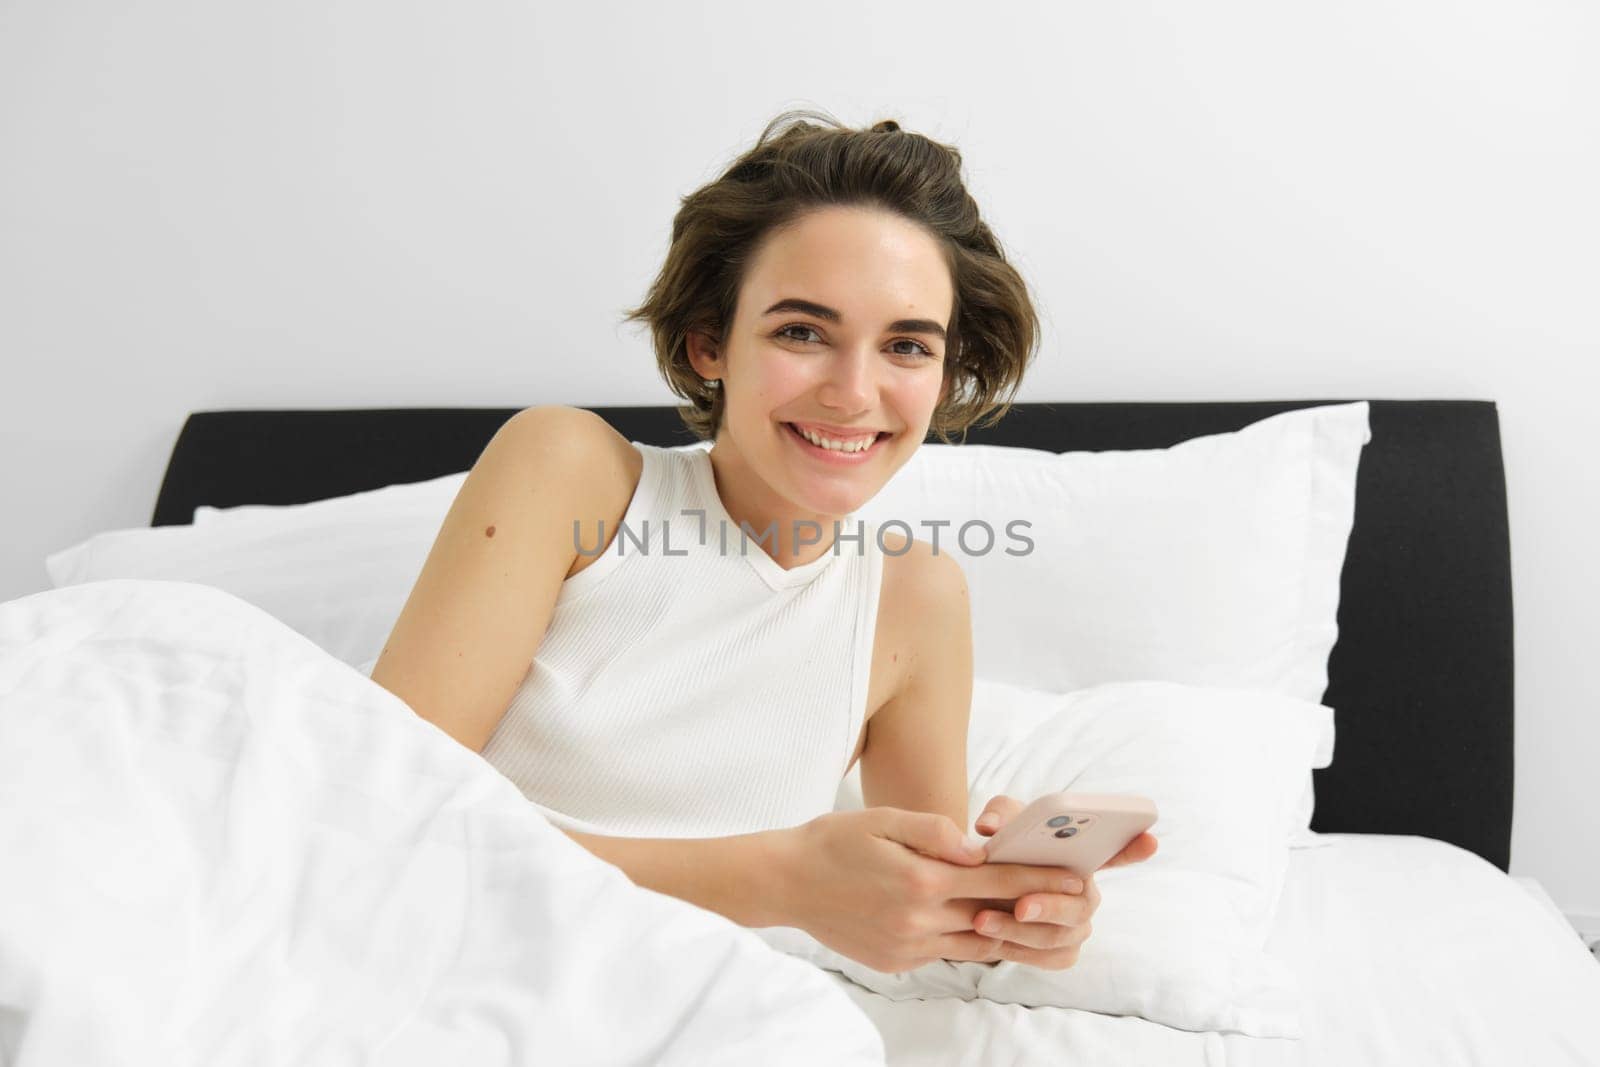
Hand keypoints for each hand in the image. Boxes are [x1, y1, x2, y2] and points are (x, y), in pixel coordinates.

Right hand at [782, 807, 1087, 973]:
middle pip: (994, 917)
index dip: (1040, 880)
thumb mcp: (882, 819)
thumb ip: (935, 830)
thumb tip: (979, 847)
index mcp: (920, 881)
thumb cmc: (832, 841)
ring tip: (1036, 917)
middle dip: (1034, 909)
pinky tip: (982, 924)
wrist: (783, 883)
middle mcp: (918, 921)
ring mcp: (907, 948)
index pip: (997, 882)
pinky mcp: (896, 962)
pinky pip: (946, 952)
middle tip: (1070, 901)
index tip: (1078, 878)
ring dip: (1006, 930)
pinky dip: (969, 938)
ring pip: (975, 942)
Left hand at [968, 793, 1159, 969]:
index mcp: (1082, 857)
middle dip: (1052, 905)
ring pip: (1059, 935)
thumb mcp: (1001, 825)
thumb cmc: (1002, 851)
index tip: (1150, 839)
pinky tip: (991, 940)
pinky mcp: (1062, 952)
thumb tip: (992, 826)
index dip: (1134, 847)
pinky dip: (1019, 950)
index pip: (1116, 852)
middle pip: (1081, 904)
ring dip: (1020, 930)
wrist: (980, 893)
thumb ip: (1000, 814)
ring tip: (982, 920)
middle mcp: (1086, 893)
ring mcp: (1077, 926)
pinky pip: (1047, 958)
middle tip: (1021, 905)